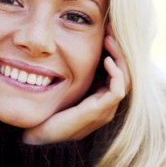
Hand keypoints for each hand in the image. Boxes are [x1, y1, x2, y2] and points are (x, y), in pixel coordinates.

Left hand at [21, 29, 130, 144]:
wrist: (38, 137)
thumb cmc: (48, 113)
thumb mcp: (64, 86)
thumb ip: (72, 71)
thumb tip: (70, 45)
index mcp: (100, 97)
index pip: (119, 70)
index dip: (115, 50)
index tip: (107, 30)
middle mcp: (107, 103)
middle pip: (127, 72)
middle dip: (121, 49)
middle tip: (111, 29)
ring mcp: (105, 109)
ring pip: (127, 79)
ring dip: (120, 57)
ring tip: (109, 39)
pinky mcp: (98, 113)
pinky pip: (118, 90)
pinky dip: (116, 73)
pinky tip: (107, 60)